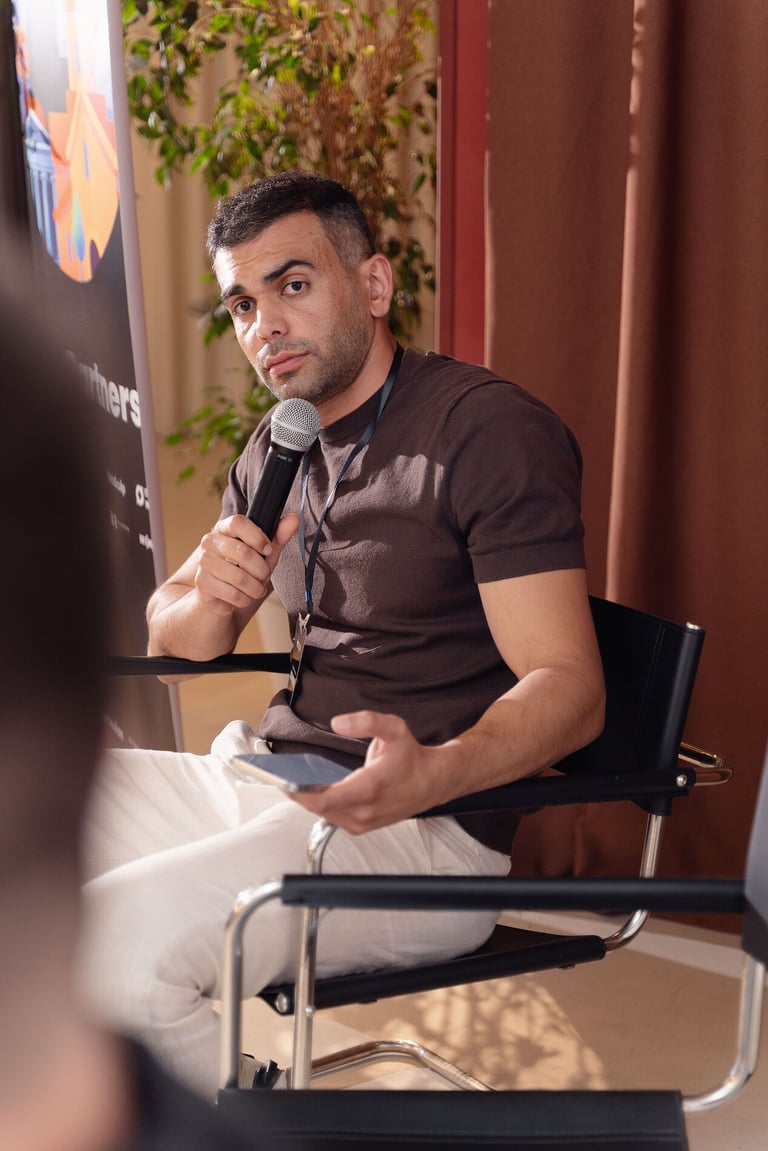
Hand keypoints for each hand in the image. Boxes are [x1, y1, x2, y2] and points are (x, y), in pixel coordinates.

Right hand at [194, 513, 297, 613]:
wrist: (222, 597)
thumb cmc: (244, 571)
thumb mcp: (265, 553)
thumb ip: (278, 536)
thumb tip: (294, 519)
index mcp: (225, 528)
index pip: (238, 522)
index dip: (257, 537)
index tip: (268, 550)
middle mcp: (210, 541)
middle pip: (242, 551)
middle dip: (261, 570)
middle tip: (263, 576)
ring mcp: (204, 562)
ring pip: (239, 577)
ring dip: (255, 588)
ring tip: (255, 589)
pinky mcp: (202, 582)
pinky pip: (233, 593)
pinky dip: (244, 599)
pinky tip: (242, 597)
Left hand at [290, 711, 449, 833]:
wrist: (430, 782)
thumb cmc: (411, 757)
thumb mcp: (394, 728)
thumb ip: (366, 721)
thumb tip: (339, 722)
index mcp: (372, 786)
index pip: (326, 799)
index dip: (300, 792)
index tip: (284, 780)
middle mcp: (366, 809)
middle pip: (319, 807)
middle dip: (299, 792)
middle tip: (282, 776)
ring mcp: (363, 822)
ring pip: (323, 814)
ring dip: (308, 800)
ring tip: (294, 781)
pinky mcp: (361, 827)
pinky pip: (332, 818)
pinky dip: (320, 805)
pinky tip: (313, 790)